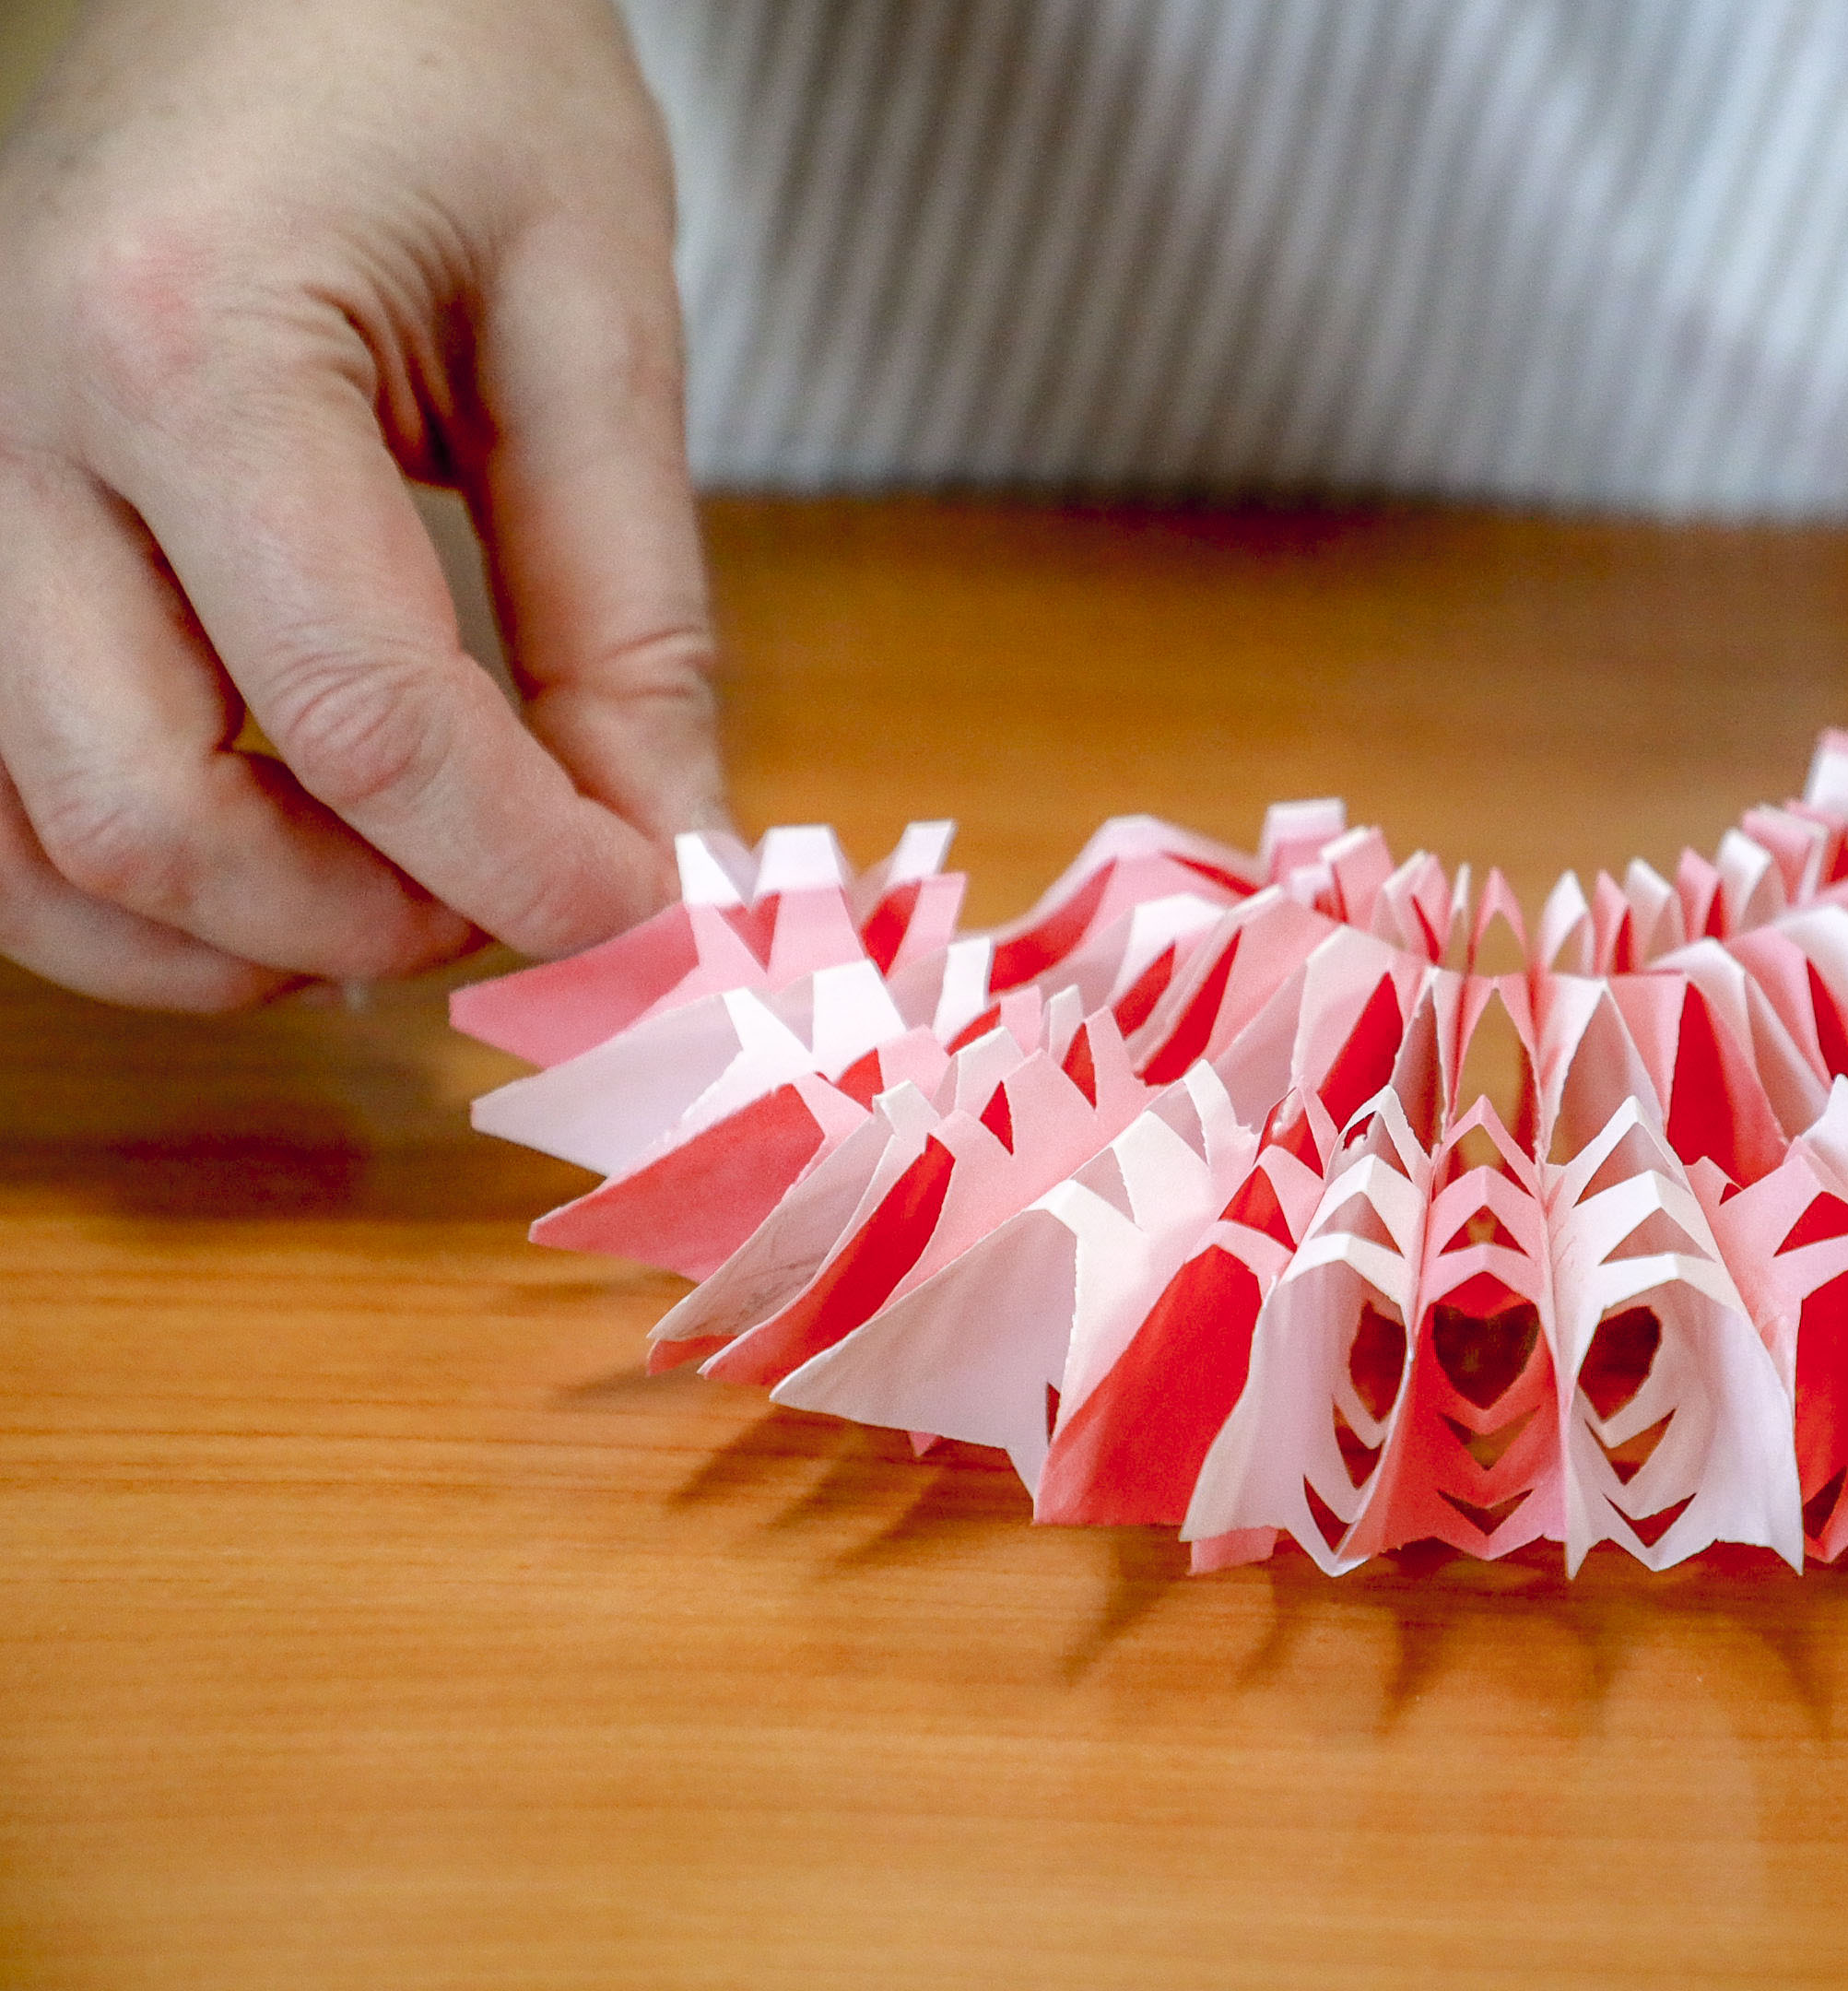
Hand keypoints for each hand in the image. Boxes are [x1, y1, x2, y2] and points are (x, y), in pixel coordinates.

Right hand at [0, 0, 721, 1009]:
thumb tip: (672, 850)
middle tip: (541, 895)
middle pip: (151, 816)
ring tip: (425, 898)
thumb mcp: (592, 315)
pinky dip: (137, 881)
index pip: (363, 719)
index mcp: (184, 350)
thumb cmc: (447, 67)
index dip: (530, 862)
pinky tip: (292, 867)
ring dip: (240, 935)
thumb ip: (629, 610)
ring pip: (32, 844)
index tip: (654, 906)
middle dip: (375, 918)